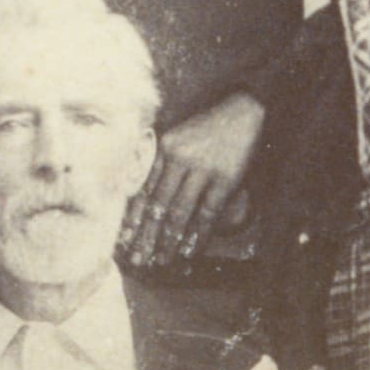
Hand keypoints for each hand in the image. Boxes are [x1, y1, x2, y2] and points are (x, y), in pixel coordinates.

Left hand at [120, 93, 265, 268]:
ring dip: (169, 241)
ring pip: (180, 213)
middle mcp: (179, 158)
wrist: (246, 109)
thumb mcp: (177, 135)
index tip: (123, 240)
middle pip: (157, 206)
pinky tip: (190, 251)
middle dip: (145, 236)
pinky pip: (208, 213)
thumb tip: (140, 194)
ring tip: (160, 261)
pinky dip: (198, 235)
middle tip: (136, 260)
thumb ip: (159, 161)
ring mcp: (203, 170)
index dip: (131, 217)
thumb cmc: (208, 125)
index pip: (142, 189)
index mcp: (163, 147)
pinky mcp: (225, 179)